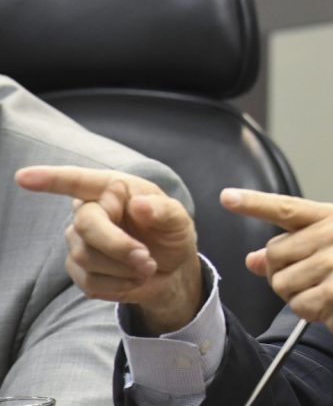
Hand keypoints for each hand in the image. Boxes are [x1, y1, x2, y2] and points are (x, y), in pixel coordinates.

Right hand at [15, 165, 201, 333]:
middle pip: (86, 226)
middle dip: (118, 246)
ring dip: (124, 268)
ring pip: (87, 257)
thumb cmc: (170, 234)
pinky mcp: (78, 269)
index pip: (78, 181)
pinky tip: (135, 279)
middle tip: (147, 260)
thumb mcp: (178, 220)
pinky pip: (90, 280)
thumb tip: (140, 205)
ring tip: (148, 267)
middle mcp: (90, 211)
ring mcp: (79, 240)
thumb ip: (163, 211)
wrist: (170, 269)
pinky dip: (119, 284)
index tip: (24, 177)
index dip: (50, 179)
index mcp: (113, 189)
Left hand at [221, 189, 332, 379]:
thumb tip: (253, 259)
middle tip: (320, 281)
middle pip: (275, 253)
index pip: (287, 208)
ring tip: (330, 294)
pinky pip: (297, 305)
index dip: (253, 203)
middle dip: (286, 273)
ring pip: (281, 282)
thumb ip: (296, 252)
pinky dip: (311, 313)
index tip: (227, 197)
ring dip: (298, 296)